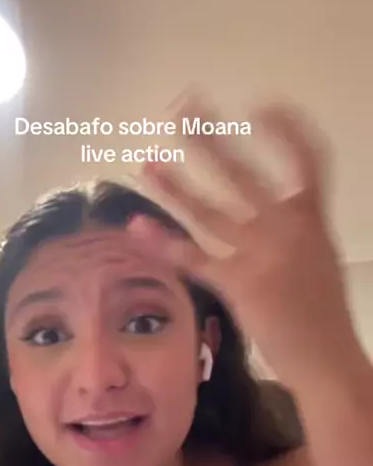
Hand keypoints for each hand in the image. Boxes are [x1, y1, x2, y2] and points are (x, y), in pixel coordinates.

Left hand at [128, 93, 358, 388]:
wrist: (328, 361)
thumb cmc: (324, 318)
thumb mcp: (318, 263)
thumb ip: (294, 237)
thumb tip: (269, 221)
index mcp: (312, 220)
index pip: (307, 159)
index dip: (285, 130)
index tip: (261, 105)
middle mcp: (286, 229)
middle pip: (244, 173)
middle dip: (210, 138)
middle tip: (181, 108)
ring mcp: (260, 255)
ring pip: (210, 210)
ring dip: (174, 185)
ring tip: (145, 162)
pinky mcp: (238, 284)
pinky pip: (194, 257)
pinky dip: (164, 241)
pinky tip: (137, 226)